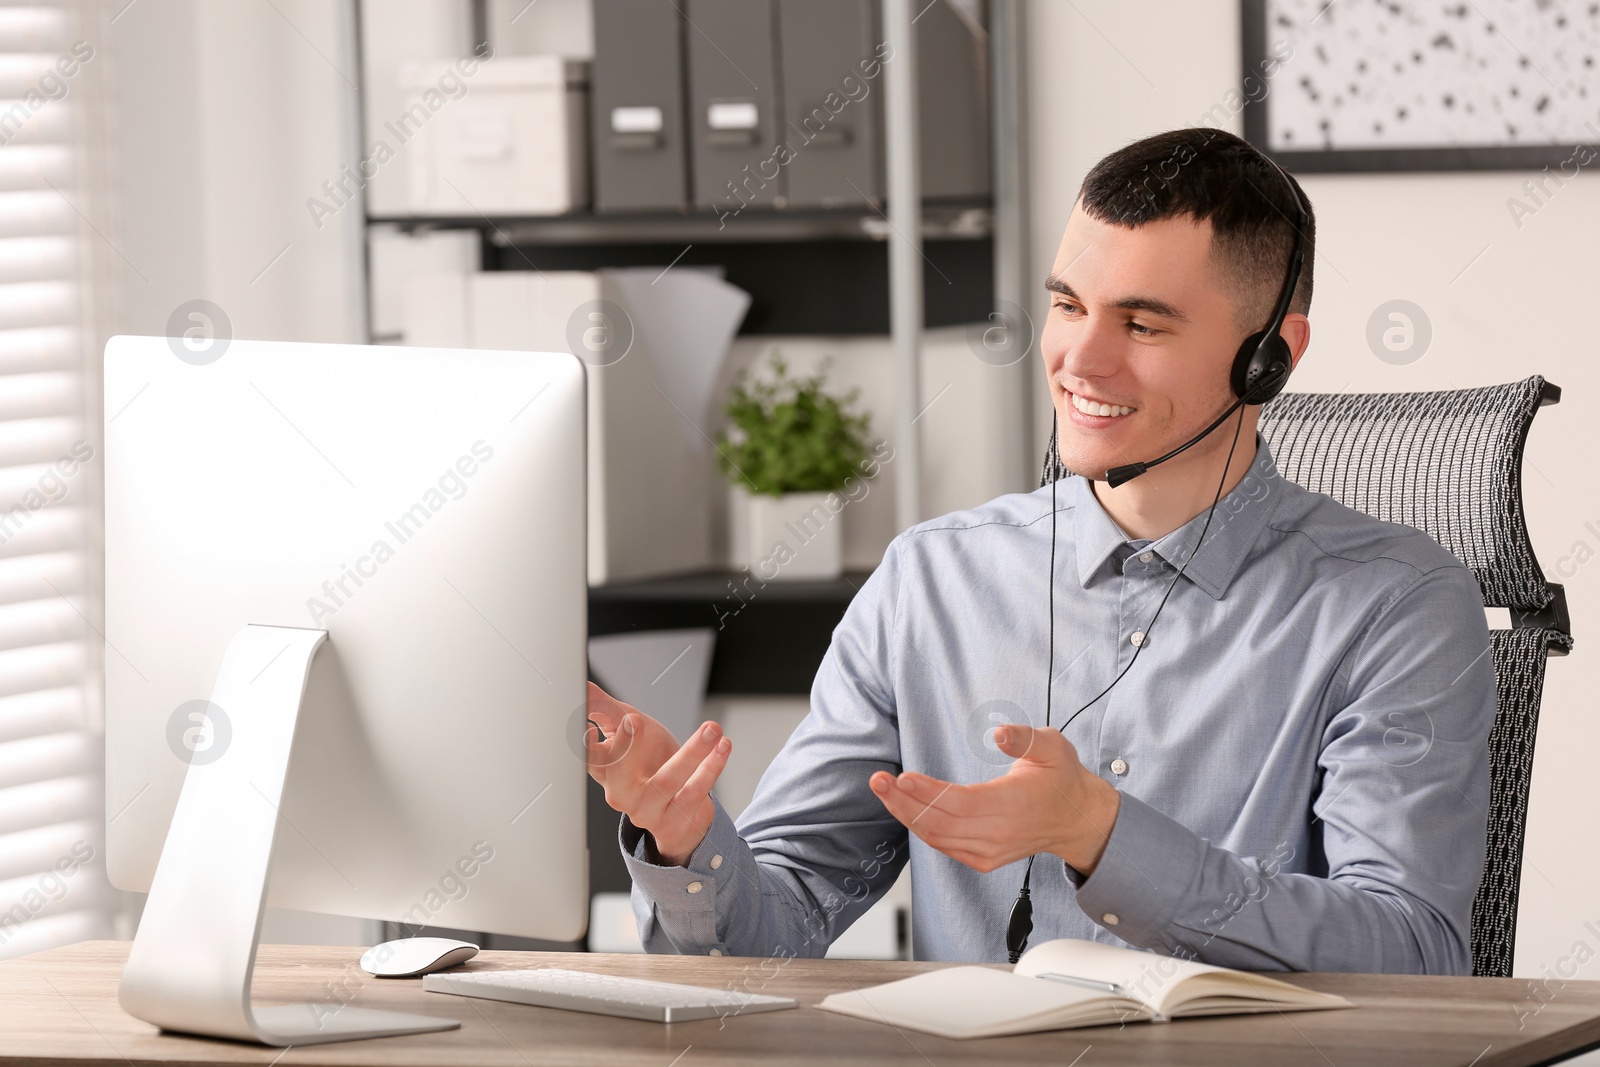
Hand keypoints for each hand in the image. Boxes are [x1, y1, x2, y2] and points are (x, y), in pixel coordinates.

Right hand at [585, 681, 732, 866]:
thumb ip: (605, 708)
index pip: (591, 758)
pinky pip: (695, 792)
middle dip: (623, 748)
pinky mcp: (675, 821)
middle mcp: (622, 794)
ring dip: (693, 752)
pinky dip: (712, 767)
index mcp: (607, 770)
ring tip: (712, 728)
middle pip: (618, 777)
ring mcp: (648, 811)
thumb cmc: (648, 762)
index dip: (586, 745)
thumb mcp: (628, 728)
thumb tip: (583, 686)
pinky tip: (723, 745)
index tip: (588, 727)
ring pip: (667, 782)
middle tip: (633, 720)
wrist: (680, 809)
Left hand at [868, 724, 1119, 874]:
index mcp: (1014, 806)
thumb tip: (999, 733)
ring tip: (882, 790)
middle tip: (878, 781)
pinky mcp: (983, 859)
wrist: (1076, 820)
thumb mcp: (1053, 747)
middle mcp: (999, 834)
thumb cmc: (1061, 779)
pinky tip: (904, 808)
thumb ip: (1025, 739)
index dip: (929, 792)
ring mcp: (989, 851)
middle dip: (904, 802)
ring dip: (906, 814)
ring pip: (937, 837)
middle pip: (941, 823)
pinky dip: (921, 828)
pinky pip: (944, 845)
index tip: (902, 777)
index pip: (962, 803)